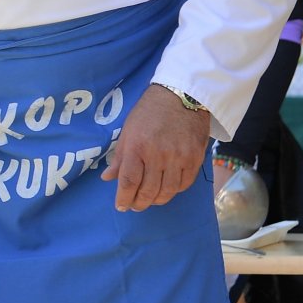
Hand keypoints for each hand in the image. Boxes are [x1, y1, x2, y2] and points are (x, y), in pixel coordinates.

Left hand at [101, 85, 209, 210]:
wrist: (181, 96)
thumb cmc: (149, 112)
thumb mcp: (128, 131)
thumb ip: (120, 157)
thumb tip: (107, 178)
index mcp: (137, 146)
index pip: (129, 181)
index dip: (124, 198)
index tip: (121, 206)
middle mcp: (158, 154)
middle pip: (148, 191)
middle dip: (139, 203)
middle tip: (135, 205)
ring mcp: (179, 158)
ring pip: (167, 192)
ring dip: (156, 200)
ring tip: (150, 200)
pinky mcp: (195, 158)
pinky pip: (184, 184)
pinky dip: (174, 191)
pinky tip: (167, 189)